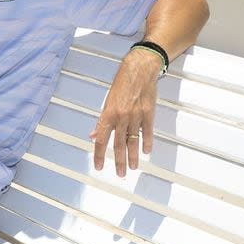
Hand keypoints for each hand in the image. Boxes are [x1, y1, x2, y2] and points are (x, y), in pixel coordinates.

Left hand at [89, 49, 160, 176]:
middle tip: (120, 174)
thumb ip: (102, 120)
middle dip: (118, 161)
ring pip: (133, 141)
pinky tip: (146, 152)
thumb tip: (94, 135)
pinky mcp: (148, 113)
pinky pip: (147, 131)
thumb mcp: (107, 100)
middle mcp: (121, 116)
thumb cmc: (121, 83)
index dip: (99, 154)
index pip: (101, 139)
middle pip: (118, 144)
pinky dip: (147, 142)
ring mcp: (136, 115)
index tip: (99, 166)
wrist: (139, 69)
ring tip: (133, 167)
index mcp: (108, 113)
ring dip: (133, 156)